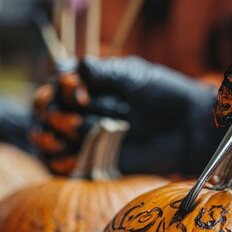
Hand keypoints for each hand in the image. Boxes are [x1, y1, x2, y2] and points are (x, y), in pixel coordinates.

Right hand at [30, 56, 218, 174]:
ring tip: (65, 139)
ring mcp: (86, 135)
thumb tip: (77, 67)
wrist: (185, 128)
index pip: (56, 82)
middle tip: (74, 121)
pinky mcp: (93, 159)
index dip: (60, 86)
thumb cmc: (163, 95)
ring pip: (47, 136)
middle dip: (51, 112)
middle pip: (46, 109)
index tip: (78, 89)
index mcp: (88, 83)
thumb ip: (105, 71)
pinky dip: (59, 162)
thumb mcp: (133, 76)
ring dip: (47, 137)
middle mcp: (82, 108)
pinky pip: (63, 164)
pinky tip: (70, 160)